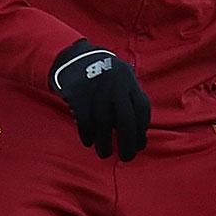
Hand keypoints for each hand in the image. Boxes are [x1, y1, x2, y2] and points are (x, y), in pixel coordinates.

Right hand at [50, 39, 150, 160]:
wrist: (73, 57)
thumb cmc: (101, 74)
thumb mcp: (121, 77)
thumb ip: (130, 98)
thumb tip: (138, 131)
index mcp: (129, 81)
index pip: (142, 108)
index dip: (142, 129)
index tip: (140, 145)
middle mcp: (116, 85)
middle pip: (126, 119)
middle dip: (128, 142)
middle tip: (127, 158)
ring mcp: (97, 89)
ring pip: (104, 123)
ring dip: (105, 142)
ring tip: (104, 153)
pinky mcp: (79, 93)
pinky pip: (84, 120)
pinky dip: (87, 134)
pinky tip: (88, 141)